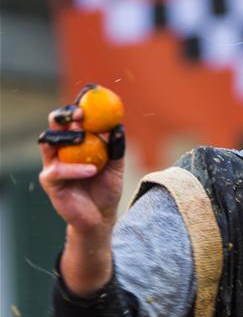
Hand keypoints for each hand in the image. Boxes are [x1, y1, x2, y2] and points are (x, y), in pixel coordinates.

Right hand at [39, 108, 123, 232]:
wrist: (102, 216)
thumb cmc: (107, 188)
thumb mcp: (117, 166)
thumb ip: (116, 148)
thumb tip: (119, 126)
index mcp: (76, 145)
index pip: (72, 122)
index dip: (77, 110)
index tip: (88, 100)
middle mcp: (61, 152)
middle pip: (55, 128)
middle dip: (64, 117)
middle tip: (79, 113)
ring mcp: (53, 165)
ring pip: (49, 144)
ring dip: (66, 138)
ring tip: (83, 136)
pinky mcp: (50, 182)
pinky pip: (58, 170)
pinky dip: (75, 168)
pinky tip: (92, 170)